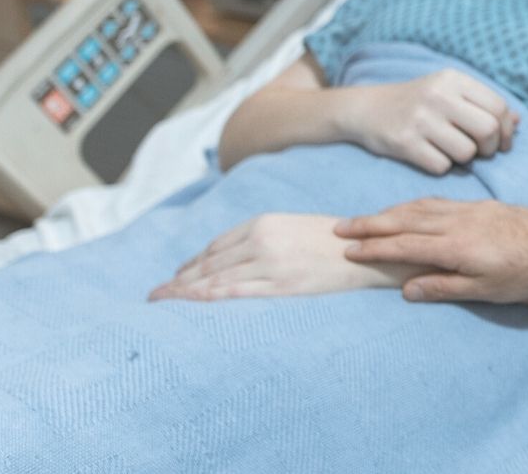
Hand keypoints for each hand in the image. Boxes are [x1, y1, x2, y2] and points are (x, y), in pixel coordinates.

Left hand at [148, 213, 415, 301]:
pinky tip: (189, 305)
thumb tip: (235, 256)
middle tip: (155, 296)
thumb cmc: (337, 241)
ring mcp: (270, 263)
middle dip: (179, 281)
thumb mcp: (295, 228)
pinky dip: (206, 299)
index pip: (215, 246)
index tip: (177, 277)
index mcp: (264, 223)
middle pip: (209, 263)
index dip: (192, 264)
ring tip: (163, 303)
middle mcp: (261, 240)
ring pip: (214, 279)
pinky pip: (234, 293)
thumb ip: (265, 238)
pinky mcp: (281, 284)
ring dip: (184, 292)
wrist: (372, 249)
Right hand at [335, 198, 527, 303]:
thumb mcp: (485, 290)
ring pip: (420, 207)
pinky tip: (410, 209)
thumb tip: (406, 290)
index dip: (373, 248)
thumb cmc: (525, 273)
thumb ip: (444, 287)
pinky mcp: (480, 206)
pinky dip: (415, 205)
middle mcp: (456, 223)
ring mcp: (468, 211)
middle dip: (370, 224)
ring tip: (367, 219)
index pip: (403, 245)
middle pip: (404, 220)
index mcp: (454, 247)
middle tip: (341, 227)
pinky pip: (438, 202)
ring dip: (390, 212)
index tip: (348, 251)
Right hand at [342, 69, 518, 174]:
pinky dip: (442, 167)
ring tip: (452, 151)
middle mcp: (437, 96)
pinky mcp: (404, 142)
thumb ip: (483, 104)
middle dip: (491, 148)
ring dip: (465, 159)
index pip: (498, 106)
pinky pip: (442, 167)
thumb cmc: (418, 102)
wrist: (366, 109)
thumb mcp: (450, 93)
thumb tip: (518, 121)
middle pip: (488, 129)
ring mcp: (419, 119)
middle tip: (481, 152)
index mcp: (453, 80)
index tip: (501, 142)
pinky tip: (431, 155)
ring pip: (466, 152)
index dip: (506, 129)